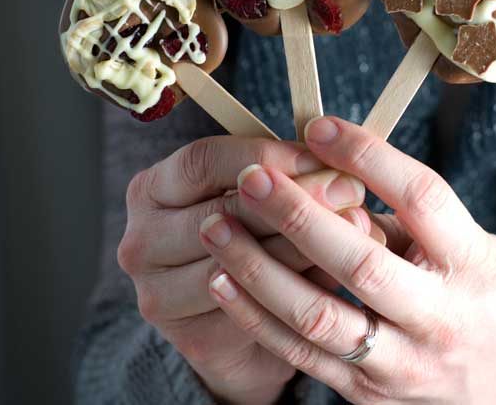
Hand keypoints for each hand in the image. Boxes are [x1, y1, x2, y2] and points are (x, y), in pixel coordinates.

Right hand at [118, 136, 371, 404]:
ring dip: (301, 245)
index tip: (319, 157)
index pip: (201, 161)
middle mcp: (140, 241)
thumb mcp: (254, 195)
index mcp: (150, 190)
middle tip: (350, 190)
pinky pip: (251, 313)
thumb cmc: (249, 238)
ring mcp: (158, 295)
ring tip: (354, 229)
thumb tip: (342, 172)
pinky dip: (298, 290)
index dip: (264, 157)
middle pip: (219, 212)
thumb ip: (284, 177)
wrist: (234, 324)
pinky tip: (337, 274)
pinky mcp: (190, 338)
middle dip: (292, 199)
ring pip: (236, 265)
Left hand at [199, 118, 495, 403]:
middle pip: (360, 262)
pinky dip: (255, 314)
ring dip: (258, 268)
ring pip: (317, 316)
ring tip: (217, 226)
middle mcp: (441, 317)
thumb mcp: (470, 243)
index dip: (367, 157)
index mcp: (475, 264)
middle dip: (297, 215)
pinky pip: (299, 354)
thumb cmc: (477, 289)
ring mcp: (401, 362)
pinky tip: (222, 279)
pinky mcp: (365, 389)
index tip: (318, 127)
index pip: (421, 199)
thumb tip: (330, 178)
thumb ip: (407, 217)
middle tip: (250, 177)